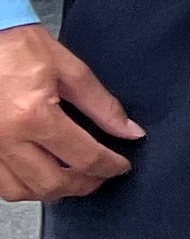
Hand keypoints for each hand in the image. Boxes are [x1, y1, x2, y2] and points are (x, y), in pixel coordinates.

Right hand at [0, 24, 135, 201]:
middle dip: (84, 185)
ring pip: (20, 191)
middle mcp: (5, 137)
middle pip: (52, 183)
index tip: (121, 166)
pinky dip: (21, 186)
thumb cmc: (17, 46)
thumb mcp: (69, 70)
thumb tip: (129, 131)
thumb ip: (103, 105)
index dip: (110, 167)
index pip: (83, 157)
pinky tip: (38, 174)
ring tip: (72, 178)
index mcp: (33, 115)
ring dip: (50, 191)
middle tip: (101, 176)